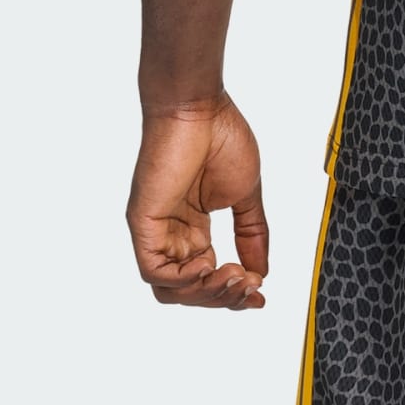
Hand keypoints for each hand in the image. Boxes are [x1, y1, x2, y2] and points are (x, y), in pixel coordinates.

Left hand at [127, 93, 269, 308]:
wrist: (198, 107)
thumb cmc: (221, 137)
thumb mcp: (246, 194)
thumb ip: (252, 233)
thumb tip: (262, 272)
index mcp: (194, 227)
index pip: (209, 275)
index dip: (233, 293)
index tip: (260, 296)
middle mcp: (172, 233)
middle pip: (190, 290)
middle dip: (223, 298)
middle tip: (250, 288)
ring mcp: (156, 230)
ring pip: (170, 288)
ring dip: (206, 293)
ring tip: (234, 277)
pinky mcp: (143, 223)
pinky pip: (153, 270)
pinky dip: (182, 279)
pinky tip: (208, 265)